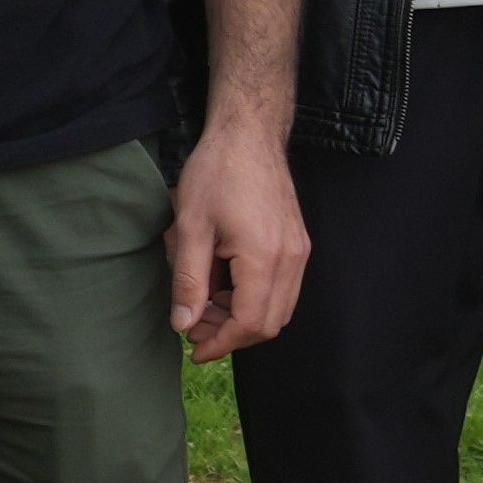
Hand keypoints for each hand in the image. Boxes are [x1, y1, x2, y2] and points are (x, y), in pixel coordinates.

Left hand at [167, 126, 309, 361]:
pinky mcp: (298, 243)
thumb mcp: (190, 227)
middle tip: (193, 324)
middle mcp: (291, 259)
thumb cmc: (216, 172)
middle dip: (230, 333)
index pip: (250, 323)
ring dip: (241, 316)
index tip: (194, 349)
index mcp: (265, 257)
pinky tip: (222, 283)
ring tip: (204, 302)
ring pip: (278, 308)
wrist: (249, 134)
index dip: (222, 343)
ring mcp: (299, 251)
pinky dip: (253, 297)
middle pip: (269, 323)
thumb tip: (184, 324)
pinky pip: (282, 288)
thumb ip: (188, 280)